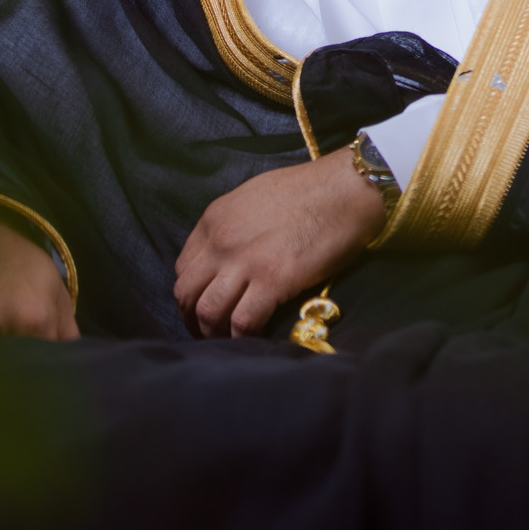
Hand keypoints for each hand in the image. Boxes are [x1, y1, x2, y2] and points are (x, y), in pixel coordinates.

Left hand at [173, 147, 387, 338]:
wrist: (345, 188)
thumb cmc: (309, 189)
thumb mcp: (253, 198)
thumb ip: (233, 225)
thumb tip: (230, 253)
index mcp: (214, 218)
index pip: (183, 267)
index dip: (191, 292)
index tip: (204, 304)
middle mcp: (221, 241)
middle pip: (186, 293)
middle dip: (193, 318)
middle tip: (209, 331)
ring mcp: (244, 261)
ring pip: (208, 312)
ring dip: (214, 333)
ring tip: (228, 341)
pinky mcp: (272, 280)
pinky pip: (243, 322)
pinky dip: (243, 337)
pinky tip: (254, 339)